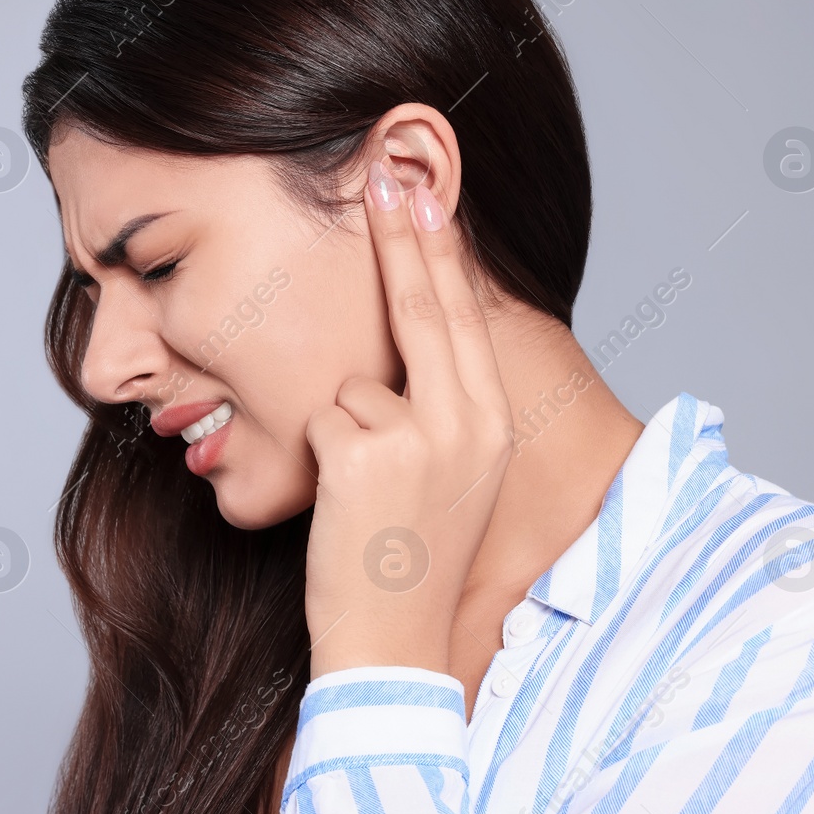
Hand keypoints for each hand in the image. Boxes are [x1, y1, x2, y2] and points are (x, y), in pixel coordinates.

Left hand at [303, 139, 513, 679]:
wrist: (393, 645)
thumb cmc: (411, 562)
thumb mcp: (451, 479)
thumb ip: (441, 411)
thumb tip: (402, 358)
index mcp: (493, 425)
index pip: (466, 318)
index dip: (445, 251)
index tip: (430, 193)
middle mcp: (471, 421)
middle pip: (428, 307)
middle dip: (407, 233)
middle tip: (389, 168)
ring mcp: (422, 435)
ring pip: (354, 382)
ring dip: (344, 428)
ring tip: (365, 496)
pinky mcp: (368, 453)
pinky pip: (323, 418)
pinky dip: (321, 456)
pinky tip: (344, 506)